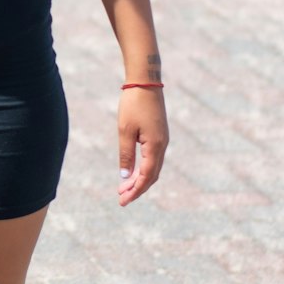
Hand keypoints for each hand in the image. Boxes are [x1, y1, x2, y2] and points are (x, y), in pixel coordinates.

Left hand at [117, 88, 167, 205]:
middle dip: (137, 189)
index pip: (146, 176)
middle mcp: (163, 146)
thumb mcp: (125, 130)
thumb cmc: (133, 104)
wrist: (145, 82)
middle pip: (152, 175)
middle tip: (121, 199)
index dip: (135, 190)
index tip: (123, 201)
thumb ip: (126, 154)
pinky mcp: (159, 135)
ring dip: (140, 180)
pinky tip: (133, 172)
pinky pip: (153, 158)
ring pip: (153, 168)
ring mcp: (163, 140)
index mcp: (155, 146)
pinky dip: (143, 169)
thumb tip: (126, 176)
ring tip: (124, 189)